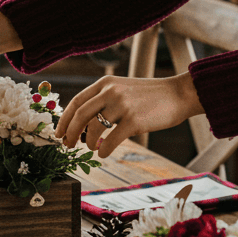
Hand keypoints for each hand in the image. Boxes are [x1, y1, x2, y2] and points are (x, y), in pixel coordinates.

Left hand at [55, 72, 204, 157]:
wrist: (178, 94)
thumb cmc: (151, 96)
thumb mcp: (124, 89)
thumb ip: (105, 100)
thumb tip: (84, 125)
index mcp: (106, 83)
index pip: (76, 101)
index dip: (64, 119)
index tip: (58, 133)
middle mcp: (111, 91)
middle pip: (80, 115)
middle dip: (70, 133)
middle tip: (67, 145)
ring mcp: (123, 105)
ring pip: (93, 129)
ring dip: (88, 143)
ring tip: (92, 148)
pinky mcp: (134, 121)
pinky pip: (111, 141)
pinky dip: (104, 150)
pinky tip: (103, 154)